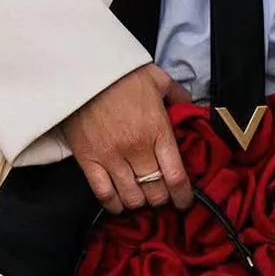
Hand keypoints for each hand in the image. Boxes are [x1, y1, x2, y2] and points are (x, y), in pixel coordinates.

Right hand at [61, 64, 193, 213]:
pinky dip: (113, 204)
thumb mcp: (158, 80)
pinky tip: (119, 205)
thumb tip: (191, 106)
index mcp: (158, 131)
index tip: (184, 202)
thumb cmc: (122, 74)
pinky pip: (103, 193)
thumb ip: (177, 96)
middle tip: (161, 197)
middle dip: (161, 199)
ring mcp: (111, 156)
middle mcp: (137, 148)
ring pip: (131, 196)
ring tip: (141, 199)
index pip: (176, 176)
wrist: (83, 70)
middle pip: (155, 191)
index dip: (183, 196)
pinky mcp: (88, 159)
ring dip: (139, 202)